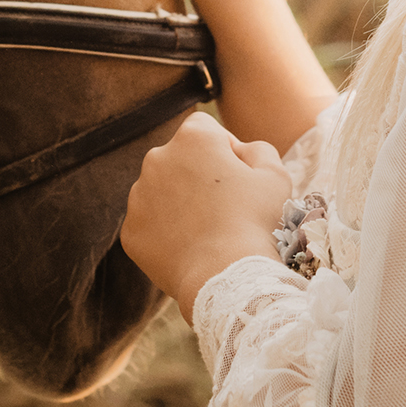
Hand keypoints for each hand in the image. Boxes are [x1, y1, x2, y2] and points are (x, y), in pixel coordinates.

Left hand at [121, 112, 292, 320]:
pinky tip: (190, 249)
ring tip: (207, 232)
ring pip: (161, 191)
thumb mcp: (274, 175)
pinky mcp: (131, 231)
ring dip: (179, 203)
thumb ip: (258, 149)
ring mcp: (138, 196)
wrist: (226, 277)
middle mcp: (157, 159)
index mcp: (192, 138)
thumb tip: (240, 151)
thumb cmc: (255, 222)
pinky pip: (150, 225)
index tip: (239, 177)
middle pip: (180, 159)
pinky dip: (166, 233)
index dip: (225, 150)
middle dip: (198, 176)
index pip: (206, 129)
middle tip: (224, 208)